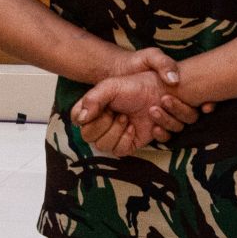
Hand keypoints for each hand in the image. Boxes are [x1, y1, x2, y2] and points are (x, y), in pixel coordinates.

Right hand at [72, 52, 211, 152]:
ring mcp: (114, 134)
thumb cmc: (135, 86)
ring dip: (117, 132)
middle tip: (121, 114)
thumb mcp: (111, 86)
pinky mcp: (128, 143)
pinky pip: (120, 151)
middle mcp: (100, 122)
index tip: (106, 108)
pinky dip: (127, 139)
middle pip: (89, 137)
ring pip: (103, 146)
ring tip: (128, 119)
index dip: (90, 117)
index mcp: (93, 107)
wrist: (159, 93)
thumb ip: (92, 98)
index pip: (77, 120)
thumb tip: (81, 119)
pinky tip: (135, 127)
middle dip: (106, 124)